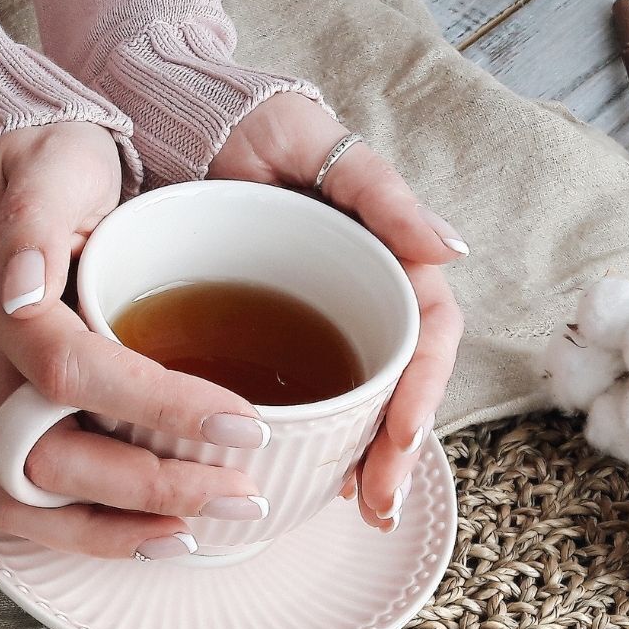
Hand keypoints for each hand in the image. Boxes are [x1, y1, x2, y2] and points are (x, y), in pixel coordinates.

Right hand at [0, 123, 270, 559]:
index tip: (247, 423)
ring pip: (29, 501)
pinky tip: (164, 531)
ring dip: (121, 526)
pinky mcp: (5, 416)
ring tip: (206, 527)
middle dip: (150, 486)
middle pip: (46, 457)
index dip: (159, 406)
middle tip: (241, 489)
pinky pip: (35, 501)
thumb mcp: (51, 158)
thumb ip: (32, 218)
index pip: (72, 373)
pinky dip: (97, 528)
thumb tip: (24, 291)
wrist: (19, 167)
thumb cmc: (52, 157)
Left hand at [210, 93, 465, 531]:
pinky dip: (315, 437)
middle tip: (375, 505)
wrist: (175, 121)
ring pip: (358, 399)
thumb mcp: (316, 145)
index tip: (402, 441)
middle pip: (398, 383)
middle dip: (396, 450)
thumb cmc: (252, 125)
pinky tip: (309, 474)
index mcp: (386, 255)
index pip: (427, 334)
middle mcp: (359, 292)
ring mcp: (315, 316)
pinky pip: (305, 392)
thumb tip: (453, 251)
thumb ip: (382, 194)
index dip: (422, 391)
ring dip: (364, 458)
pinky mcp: (267, 331)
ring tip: (355, 507)